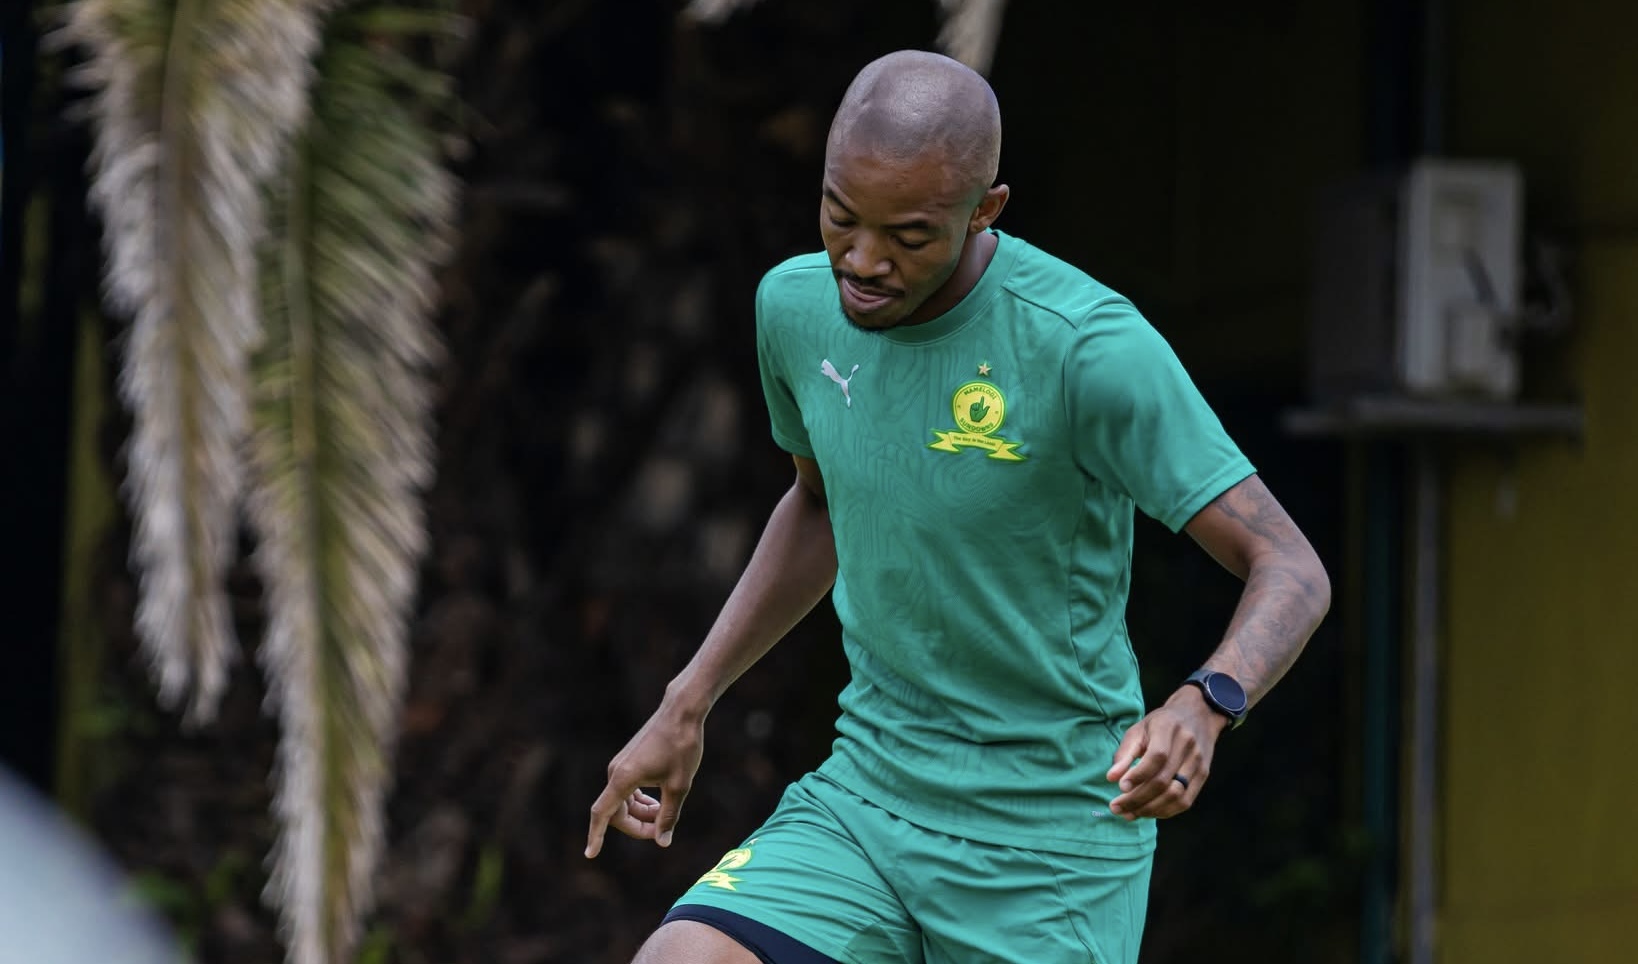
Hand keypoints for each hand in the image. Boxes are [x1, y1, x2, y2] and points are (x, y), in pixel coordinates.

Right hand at [585, 701, 705, 857]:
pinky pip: (626, 789)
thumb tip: (662, 842)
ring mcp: (620, 765)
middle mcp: (616, 771)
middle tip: (661, 830)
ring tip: (663, 814)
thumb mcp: (679, 786)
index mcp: (624, 778)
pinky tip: (657, 802)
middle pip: (616, 812)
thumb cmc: (682, 747)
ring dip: (640, 814)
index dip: (596, 835)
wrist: (681, 712)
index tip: (591, 854)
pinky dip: (639, 801)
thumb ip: (669, 816)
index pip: (602, 813)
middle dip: (636, 826)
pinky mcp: (628, 760)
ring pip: (622, 801)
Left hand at [1105, 686, 1227, 819]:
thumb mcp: (1139, 730)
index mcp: (1168, 728)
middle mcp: (1187, 745)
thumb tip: (1111, 779)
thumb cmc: (1161, 724)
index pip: (1157, 757)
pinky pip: (1185, 801)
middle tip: (1116, 807)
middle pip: (1164, 780)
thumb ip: (1125, 753)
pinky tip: (1147, 812)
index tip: (1120, 787)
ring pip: (1176, 795)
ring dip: (1150, 809)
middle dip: (1137, 799)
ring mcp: (1198, 762)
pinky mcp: (1203, 775)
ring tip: (1128, 813)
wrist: (1198, 715)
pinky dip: (1165, 811)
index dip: (1138, 775)